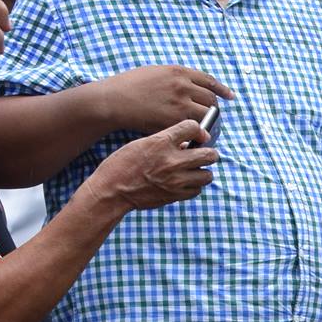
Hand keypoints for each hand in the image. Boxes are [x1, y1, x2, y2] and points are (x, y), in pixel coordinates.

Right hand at [84, 119, 215, 210]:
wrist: (111, 190)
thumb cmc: (122, 164)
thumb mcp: (141, 144)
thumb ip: (165, 142)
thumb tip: (187, 144)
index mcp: (161, 142)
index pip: (192, 127)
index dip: (198, 130)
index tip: (198, 136)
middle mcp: (172, 160)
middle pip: (210, 154)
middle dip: (208, 153)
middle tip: (203, 154)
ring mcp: (176, 179)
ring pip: (207, 175)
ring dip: (202, 172)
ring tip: (193, 170)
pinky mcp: (176, 195)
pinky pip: (197, 189)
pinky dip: (193, 186)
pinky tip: (184, 182)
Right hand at [109, 64, 231, 134]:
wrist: (113, 100)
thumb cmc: (130, 85)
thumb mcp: (155, 72)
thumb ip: (177, 78)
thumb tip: (193, 86)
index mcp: (178, 72)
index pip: (209, 81)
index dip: (222, 90)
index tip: (230, 96)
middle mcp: (182, 87)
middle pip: (211, 100)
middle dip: (214, 109)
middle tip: (213, 117)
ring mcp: (179, 105)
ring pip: (206, 116)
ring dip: (210, 123)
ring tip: (207, 128)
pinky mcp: (173, 121)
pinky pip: (194, 129)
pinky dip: (198, 133)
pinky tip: (196, 136)